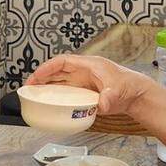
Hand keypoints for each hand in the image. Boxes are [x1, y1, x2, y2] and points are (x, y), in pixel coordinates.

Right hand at [26, 55, 154, 115]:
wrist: (137, 95)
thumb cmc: (129, 87)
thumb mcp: (119, 91)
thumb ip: (110, 97)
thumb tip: (102, 104)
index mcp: (89, 65)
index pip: (63, 61)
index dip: (47, 68)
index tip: (36, 76)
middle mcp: (83, 72)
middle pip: (57, 71)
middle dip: (42, 77)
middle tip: (28, 88)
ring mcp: (84, 82)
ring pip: (60, 81)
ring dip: (46, 86)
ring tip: (32, 94)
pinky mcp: (85, 92)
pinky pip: (66, 91)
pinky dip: (55, 95)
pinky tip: (48, 103)